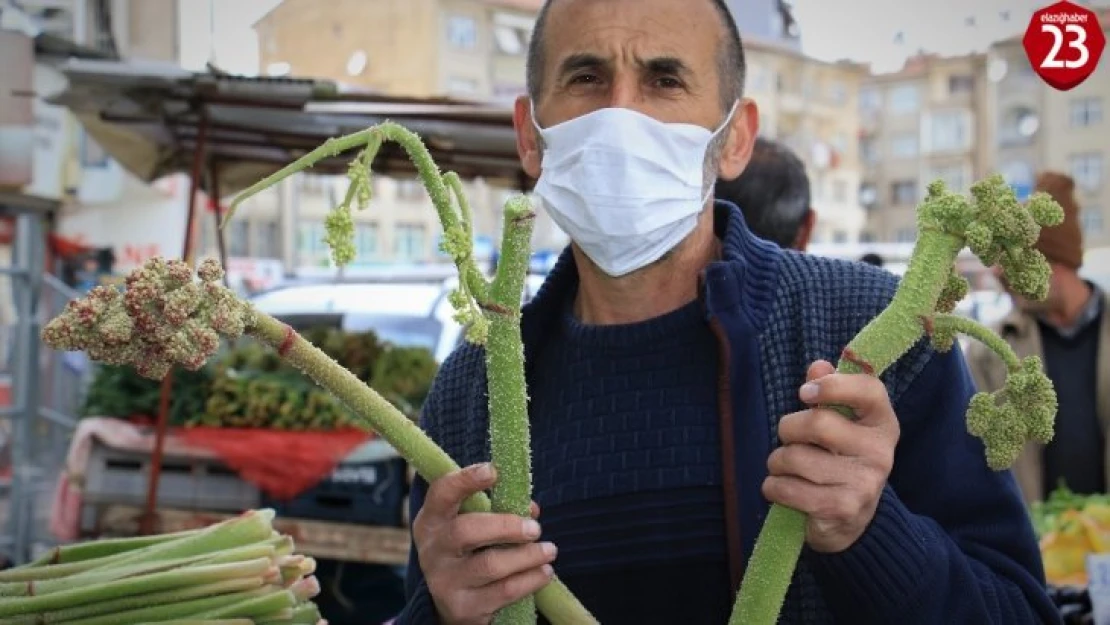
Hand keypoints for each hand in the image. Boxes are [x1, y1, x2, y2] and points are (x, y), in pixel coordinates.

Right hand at [412, 463, 556, 624]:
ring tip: (549, 550)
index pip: (441, 493)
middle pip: (465, 531)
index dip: (465, 480)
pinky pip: (504, 591)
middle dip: (506, 526)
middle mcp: (432, 551)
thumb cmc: (469, 552)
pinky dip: (530, 579)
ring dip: (527, 555)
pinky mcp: (463, 608)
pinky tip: (544, 572)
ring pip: (490, 565)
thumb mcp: (474, 527)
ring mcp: (445, 582)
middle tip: (535, 528)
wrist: (451, 605)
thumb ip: (498, 510)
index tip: (493, 471)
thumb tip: (531, 509)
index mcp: (432, 521)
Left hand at [762, 360, 899, 552]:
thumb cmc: (839, 460)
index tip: (804, 394)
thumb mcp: (840, 424)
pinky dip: (773, 487)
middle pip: (817, 423)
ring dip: (777, 462)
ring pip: (793, 457)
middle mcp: (880, 452)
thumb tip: (818, 366)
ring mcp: (864, 483)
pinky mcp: (841, 509)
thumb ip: (828, 392)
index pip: (869, 389)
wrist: (851, 521)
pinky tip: (784, 490)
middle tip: (788, 439)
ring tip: (787, 469)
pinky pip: (785, 488)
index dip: (832, 385)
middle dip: (788, 429)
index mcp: (882, 423)